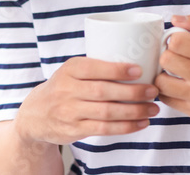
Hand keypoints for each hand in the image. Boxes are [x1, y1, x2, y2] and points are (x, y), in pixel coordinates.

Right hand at [15, 57, 160, 146]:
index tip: (139, 70)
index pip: (95, 68)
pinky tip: (141, 123)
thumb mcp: (72, 70)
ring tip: (153, 108)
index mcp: (70, 69)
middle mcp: (67, 89)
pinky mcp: (74, 129)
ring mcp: (70, 111)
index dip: (117, 70)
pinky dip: (126, 127)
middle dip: (132, 92)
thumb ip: (96, 67)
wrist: (36, 114)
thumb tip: (139, 60)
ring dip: (134, 111)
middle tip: (153, 90)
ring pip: (106, 112)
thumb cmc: (65, 87)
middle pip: (103, 92)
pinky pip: (104, 129)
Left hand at [155, 12, 189, 128]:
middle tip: (176, 55)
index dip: (175, 38)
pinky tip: (176, 84)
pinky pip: (168, 100)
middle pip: (167, 60)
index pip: (177, 42)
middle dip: (168, 54)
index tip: (181, 41)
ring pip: (162, 83)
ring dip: (163, 74)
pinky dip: (167, 91)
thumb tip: (175, 19)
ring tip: (173, 71)